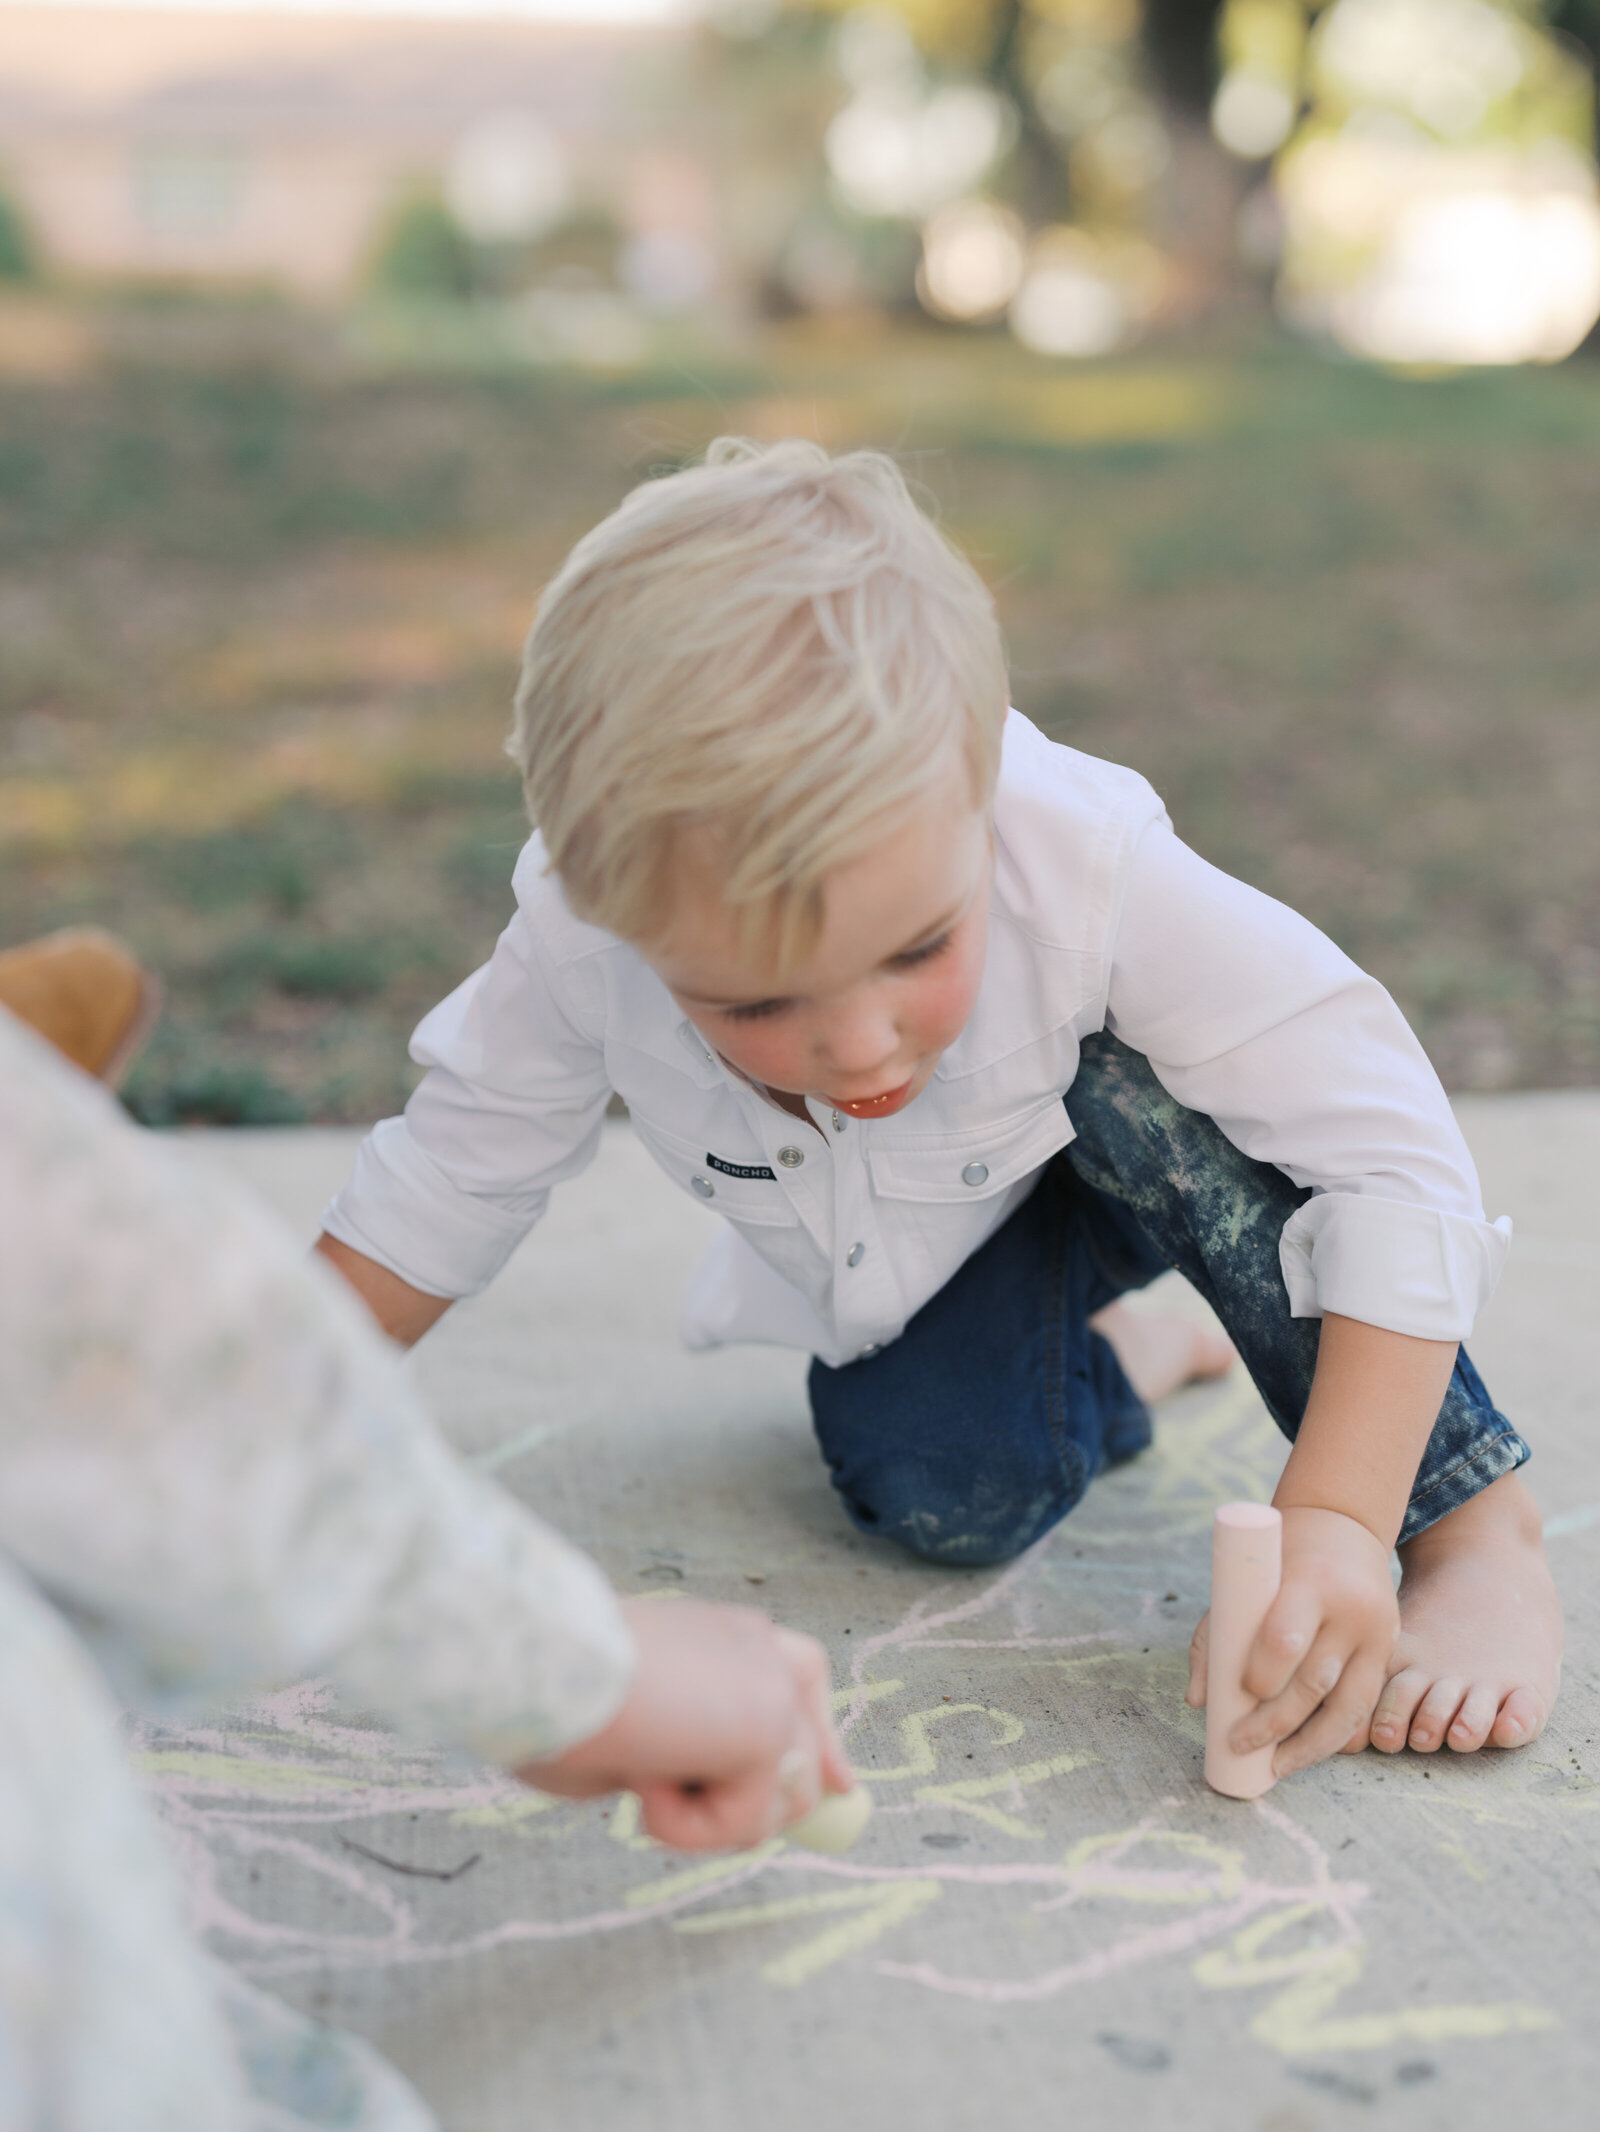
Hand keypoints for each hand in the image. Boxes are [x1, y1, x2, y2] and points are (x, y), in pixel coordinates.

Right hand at [515, 1598, 853, 1851]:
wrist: (536, 1663)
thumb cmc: (551, 1695)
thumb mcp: (630, 1730)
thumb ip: (678, 1753)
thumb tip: (696, 1788)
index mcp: (721, 1634)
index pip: (798, 1675)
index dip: (819, 1737)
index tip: (840, 1785)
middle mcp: (756, 1646)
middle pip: (808, 1747)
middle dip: (765, 1803)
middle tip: (704, 1825)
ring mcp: (770, 1683)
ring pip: (781, 1801)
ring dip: (709, 1819)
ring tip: (642, 1781)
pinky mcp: (768, 1727)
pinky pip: (746, 1822)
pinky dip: (687, 1828)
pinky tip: (643, 1784)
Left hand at [1185, 1506, 1398, 1775]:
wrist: (1343, 1523)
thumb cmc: (1279, 1558)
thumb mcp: (1249, 1580)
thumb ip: (1219, 1634)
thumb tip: (1199, 1701)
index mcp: (1310, 1582)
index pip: (1286, 1639)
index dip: (1261, 1676)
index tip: (1239, 1694)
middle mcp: (1350, 1611)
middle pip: (1315, 1682)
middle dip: (1275, 1723)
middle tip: (1239, 1744)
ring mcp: (1377, 1634)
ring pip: (1347, 1706)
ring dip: (1309, 1746)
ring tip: (1275, 1767)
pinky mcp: (1390, 1650)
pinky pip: (1363, 1706)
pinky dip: (1335, 1736)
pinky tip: (1307, 1753)